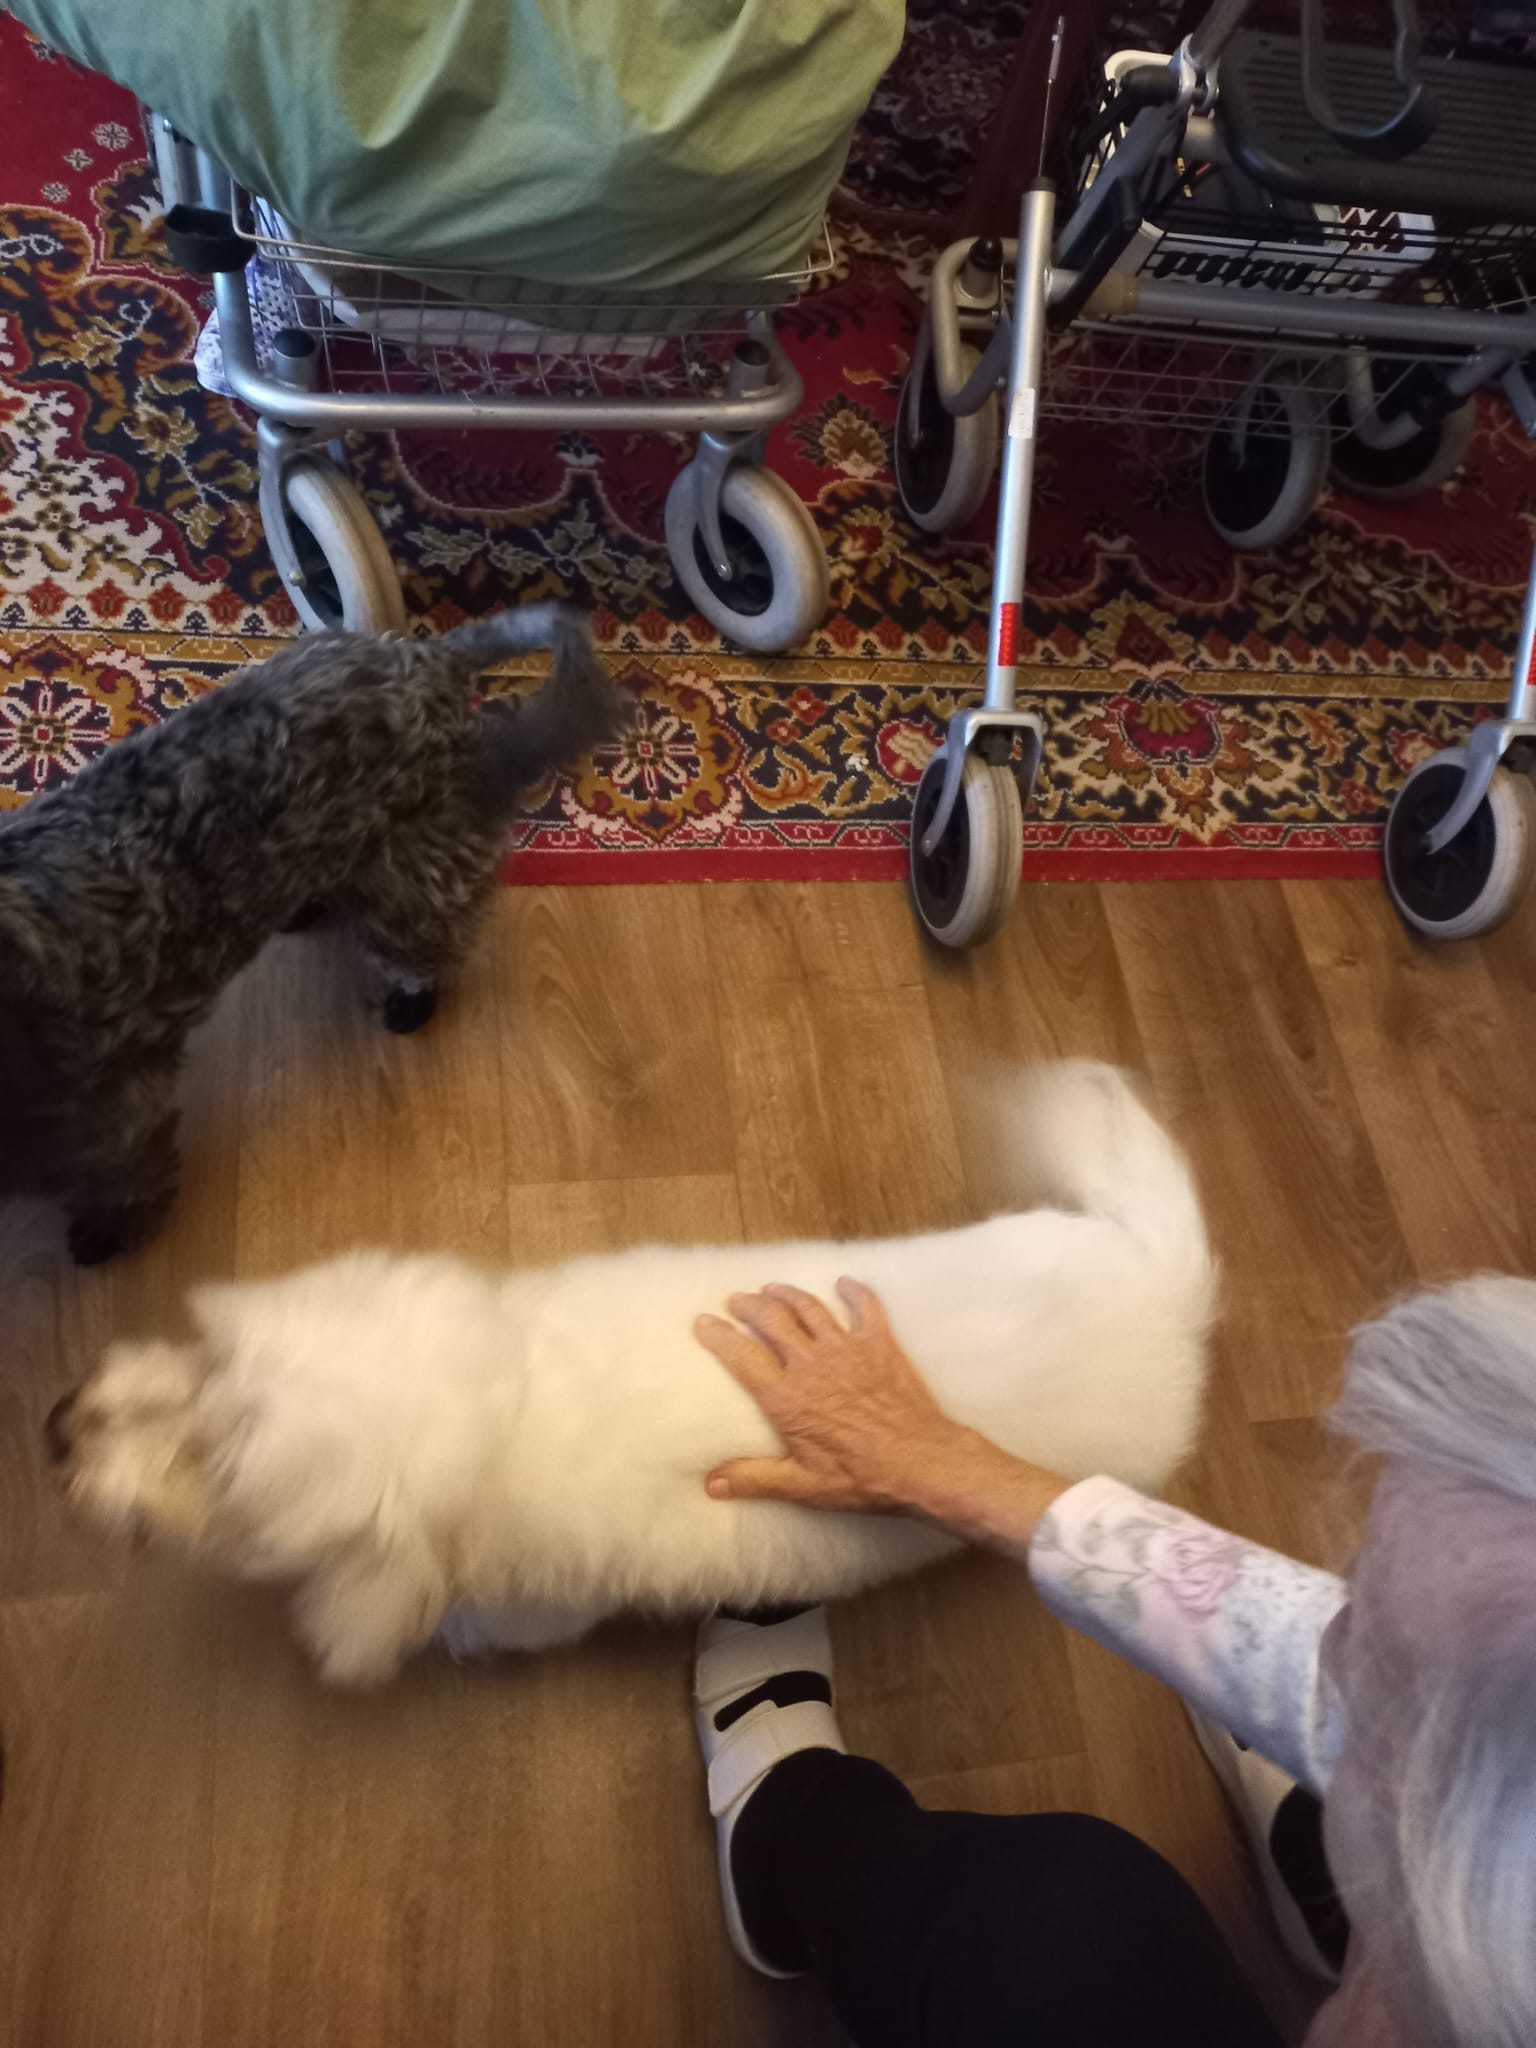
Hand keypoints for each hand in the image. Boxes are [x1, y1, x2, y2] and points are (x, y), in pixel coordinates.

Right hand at [695, 1278, 968, 1512]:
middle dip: (749, 1305)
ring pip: (809, 1308)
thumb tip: (710, 1483)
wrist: (921, 1461)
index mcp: (787, 1397)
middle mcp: (811, 1364)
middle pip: (772, 1320)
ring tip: (772, 1288)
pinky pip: (865, 1306)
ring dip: (787, 1293)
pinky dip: (853, 1291)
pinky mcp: (879, 1343)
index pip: (741, 1356)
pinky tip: (844, 1283)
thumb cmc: (861, 1477)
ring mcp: (846, 1348)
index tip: (703, 1322)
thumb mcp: (802, 1486)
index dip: (718, 1336)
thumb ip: (754, 1479)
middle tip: (737, 1300)